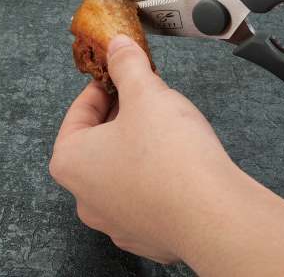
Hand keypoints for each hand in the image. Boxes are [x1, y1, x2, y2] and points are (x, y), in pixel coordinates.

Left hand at [49, 35, 236, 262]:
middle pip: (97, 145)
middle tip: (145, 97)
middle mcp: (86, 198)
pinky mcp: (147, 236)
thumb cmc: (170, 157)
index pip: (77, 115)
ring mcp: (116, 222)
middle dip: (120, 117)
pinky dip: (157, 178)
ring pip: (121, 173)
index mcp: (71, 162)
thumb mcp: (146, 93)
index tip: (119, 77)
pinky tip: (179, 163)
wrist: (212, 216)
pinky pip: (145, 197)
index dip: (101, 89)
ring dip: (137, 148)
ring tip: (166, 128)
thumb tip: (118, 47)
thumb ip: (127, 65)